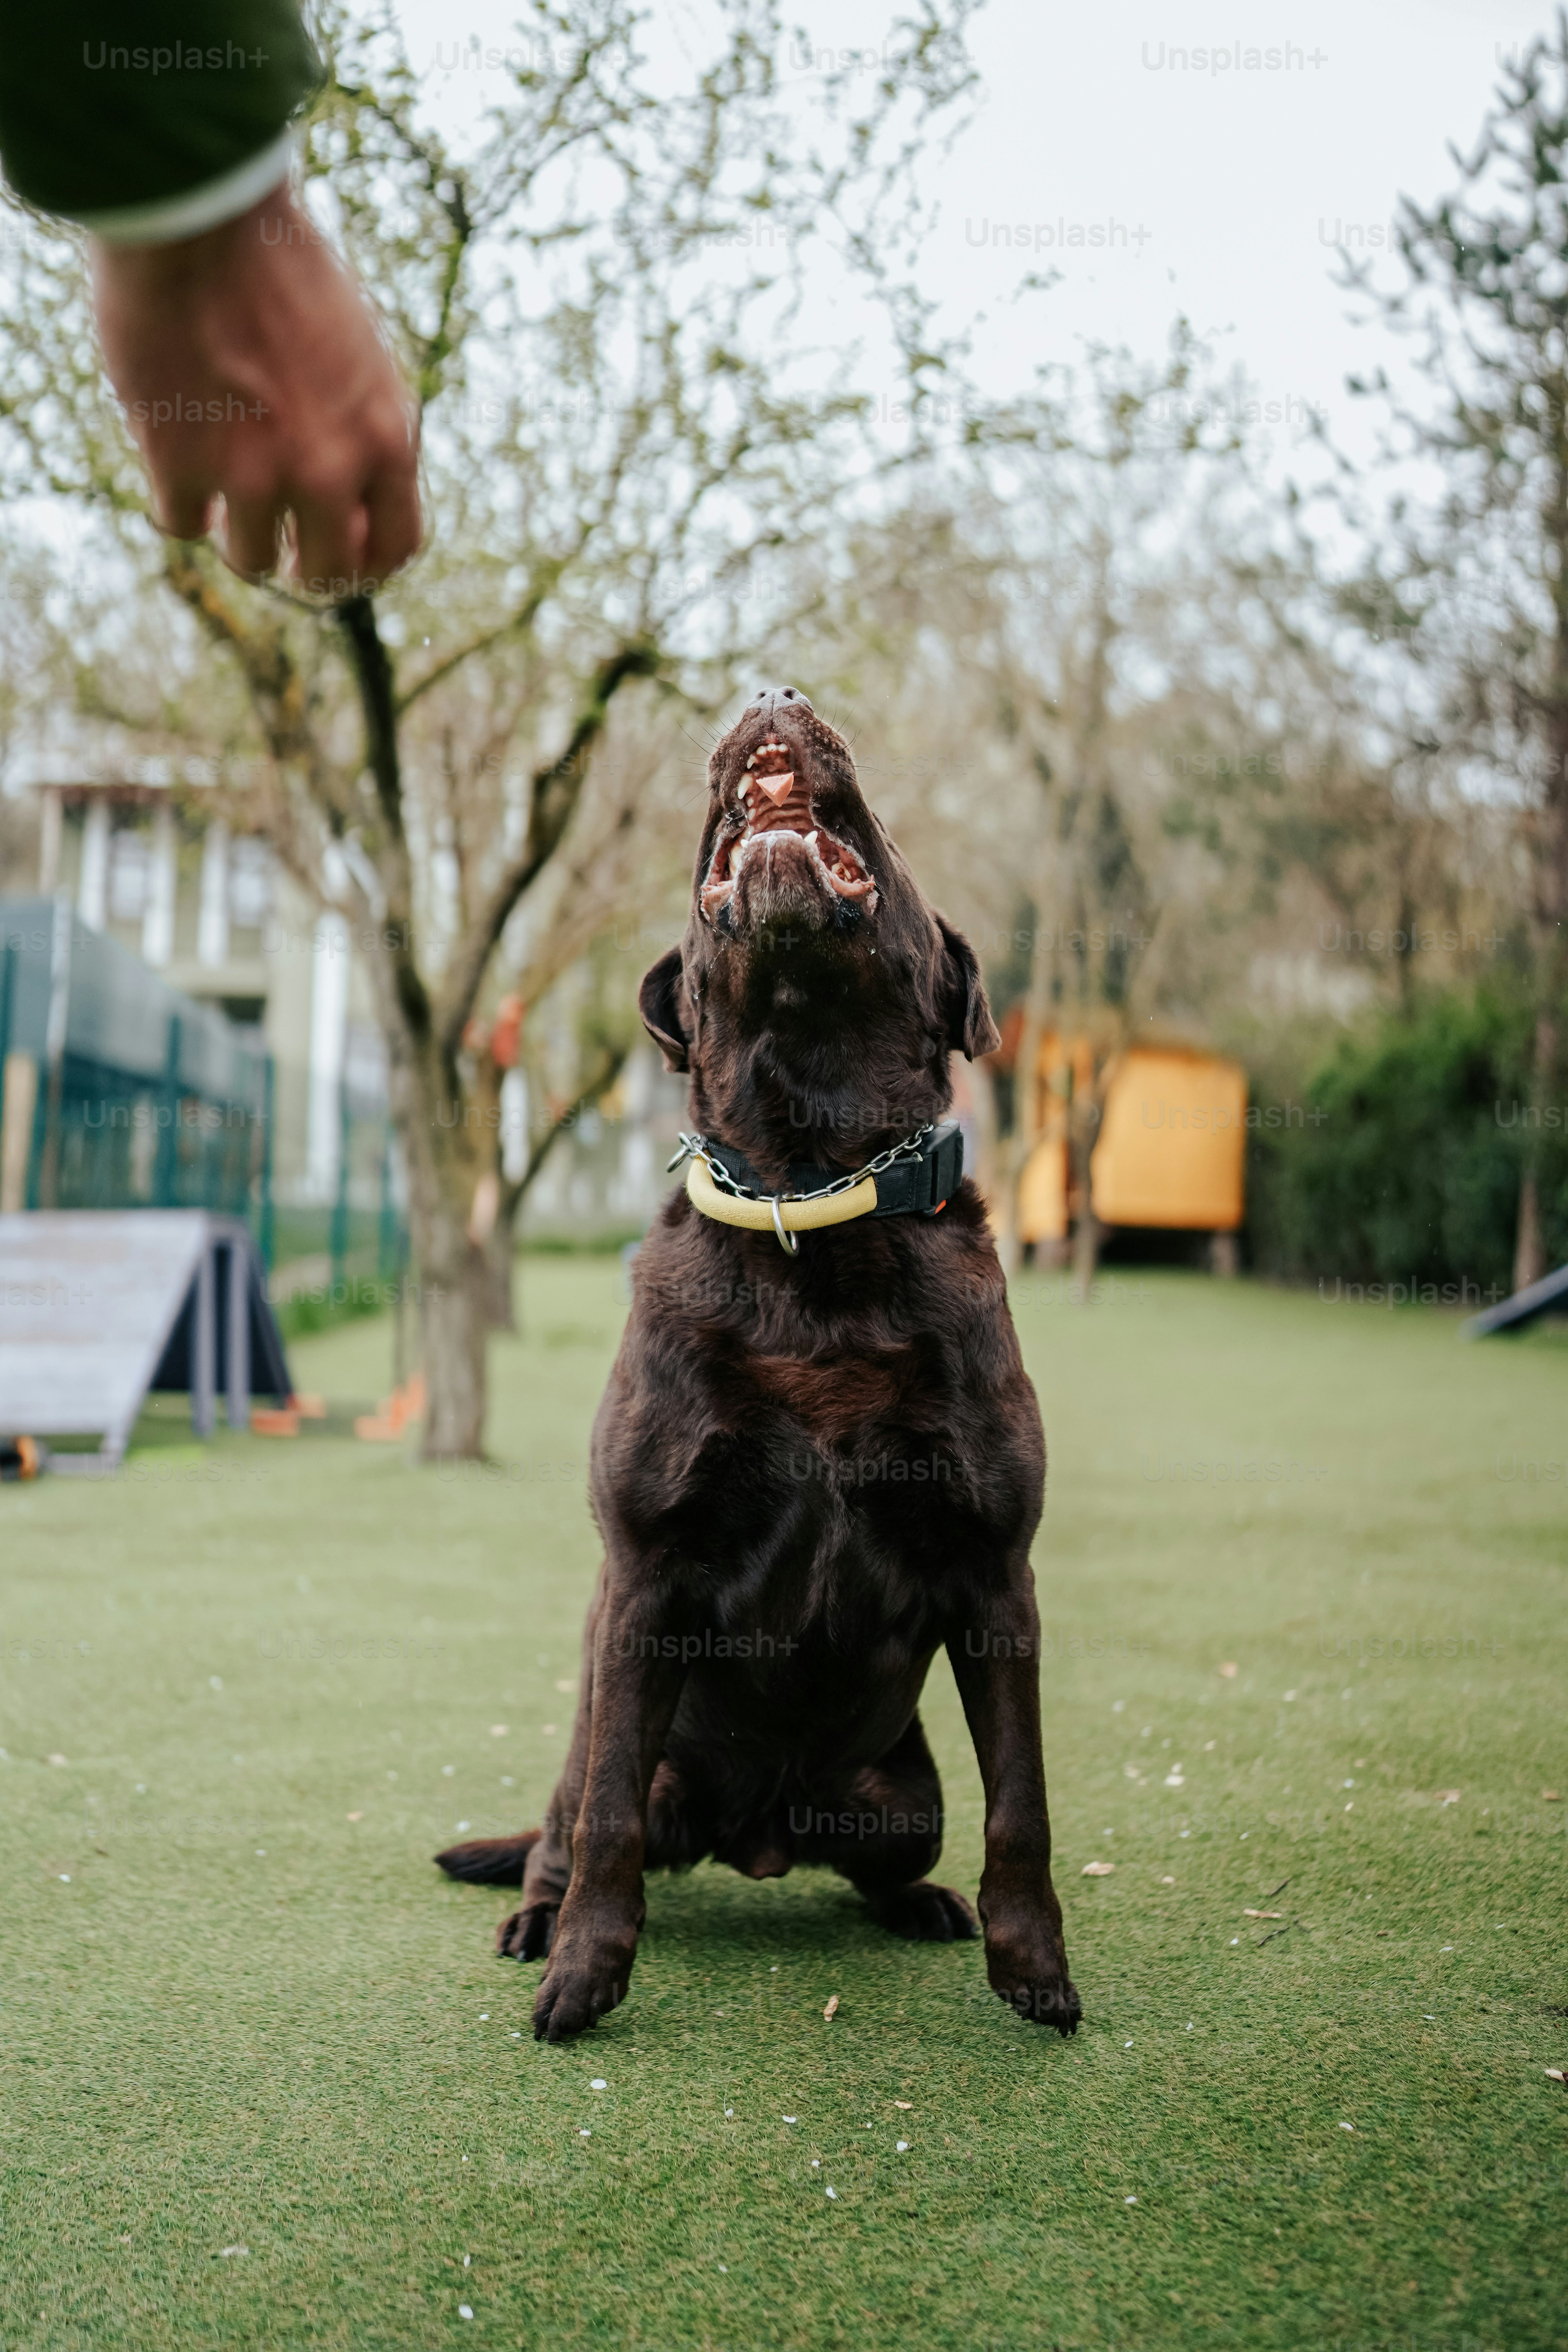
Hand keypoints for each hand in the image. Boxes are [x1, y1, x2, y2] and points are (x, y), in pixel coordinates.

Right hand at [90, 181, 420, 594]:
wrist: (202, 214)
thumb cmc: (282, 268)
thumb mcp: (357, 354)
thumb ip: (362, 429)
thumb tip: (352, 497)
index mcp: (385, 438)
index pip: (396, 547)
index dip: (367, 560)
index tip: (341, 550)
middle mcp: (328, 469)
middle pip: (327, 574)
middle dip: (305, 564)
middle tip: (282, 539)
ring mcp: (253, 472)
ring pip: (252, 559)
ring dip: (238, 532)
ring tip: (223, 486)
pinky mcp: (180, 462)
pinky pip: (184, 525)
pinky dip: (180, 505)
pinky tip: (175, 466)